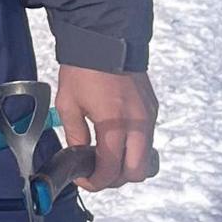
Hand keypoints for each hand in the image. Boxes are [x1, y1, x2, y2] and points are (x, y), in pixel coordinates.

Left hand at [55, 65, 158, 191]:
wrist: (105, 38)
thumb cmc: (83, 68)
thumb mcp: (68, 104)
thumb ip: (75, 136)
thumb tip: (79, 156)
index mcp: (114, 125)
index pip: (111, 170)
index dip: (95, 182)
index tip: (84, 179)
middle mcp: (138, 124)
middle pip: (136, 173)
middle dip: (116, 179)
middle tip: (97, 172)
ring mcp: (149, 117)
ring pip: (146, 159)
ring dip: (127, 165)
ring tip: (106, 156)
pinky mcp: (153, 109)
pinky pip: (148, 139)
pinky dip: (134, 147)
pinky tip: (116, 138)